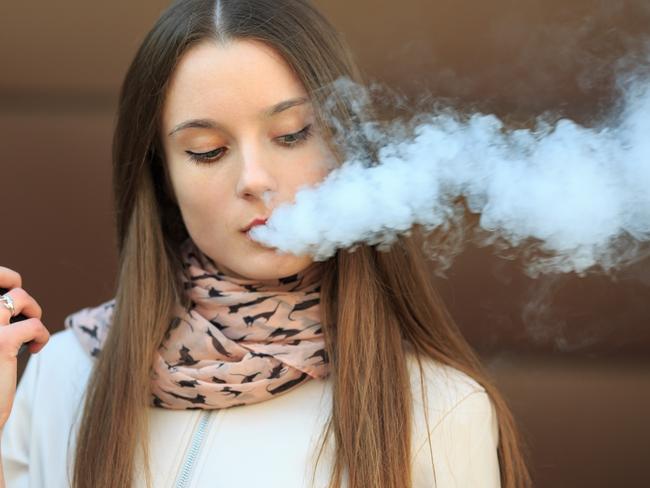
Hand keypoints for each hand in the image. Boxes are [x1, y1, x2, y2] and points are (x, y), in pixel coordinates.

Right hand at [0, 267, 49, 429]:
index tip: (10, 286)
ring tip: (30, 332)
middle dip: (13, 280)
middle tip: (22, 302)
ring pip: (18, 296)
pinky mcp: (0, 343)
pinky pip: (34, 324)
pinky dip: (41, 335)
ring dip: (33, 310)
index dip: (1, 275)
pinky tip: (35, 350)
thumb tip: (10, 297)